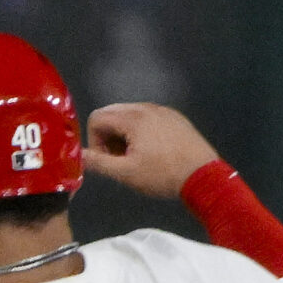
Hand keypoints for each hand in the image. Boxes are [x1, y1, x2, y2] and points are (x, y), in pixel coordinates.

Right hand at [83, 102, 220, 199]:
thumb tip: (78, 156)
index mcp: (132, 118)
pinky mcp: (175, 117)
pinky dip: (141, 131)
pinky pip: (148, 117)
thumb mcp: (126, 173)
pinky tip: (153, 151)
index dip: (94, 140)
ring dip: (123, 134)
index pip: (96, 118)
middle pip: (112, 113)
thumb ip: (98, 162)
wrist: (203, 175)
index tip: (107, 159)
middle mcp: (146, 107)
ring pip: (129, 115)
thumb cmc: (162, 175)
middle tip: (120, 158)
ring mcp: (162, 110)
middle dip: (108, 135)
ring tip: (135, 156)